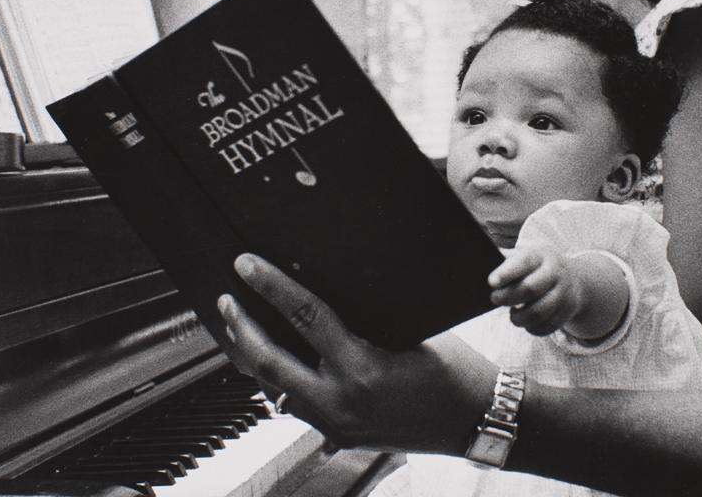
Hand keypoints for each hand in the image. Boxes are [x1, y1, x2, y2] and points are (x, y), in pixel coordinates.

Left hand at [217, 254, 494, 452]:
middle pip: (269, 362)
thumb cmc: (453, 370)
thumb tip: (320, 293)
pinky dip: (277, 379)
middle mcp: (341, 403)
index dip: (271, 286)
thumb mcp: (408, 332)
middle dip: (241, 327)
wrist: (475, 420)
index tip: (247, 265)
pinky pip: (295, 403)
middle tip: (226, 298)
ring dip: (252, 355)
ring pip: (274, 388)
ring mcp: (336, 425)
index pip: (304, 316)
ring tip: (237, 324)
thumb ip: (362, 320)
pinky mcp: (339, 436)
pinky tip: (270, 360)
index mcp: (362, 369)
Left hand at [488, 245, 580, 335]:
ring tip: (512, 316)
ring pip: (539, 312)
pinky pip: (548, 326)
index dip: (506, 273)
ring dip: (520, 318)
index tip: (491, 282)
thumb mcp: (524, 255)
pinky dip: (533, 328)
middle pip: (530, 288)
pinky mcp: (567, 311)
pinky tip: (527, 322)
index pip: (523, 262)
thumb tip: (480, 263)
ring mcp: (563, 293)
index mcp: (539, 255)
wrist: (573, 278)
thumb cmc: (536, 266)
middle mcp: (554, 272)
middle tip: (494, 299)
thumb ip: (505, 259)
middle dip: (508, 297)